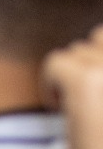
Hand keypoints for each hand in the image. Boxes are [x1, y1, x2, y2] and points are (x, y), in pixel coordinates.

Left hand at [43, 25, 102, 148]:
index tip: (97, 93)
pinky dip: (49, 85)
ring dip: (71, 76)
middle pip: (100, 36)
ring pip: (77, 50)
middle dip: (89, 63)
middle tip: (91, 101)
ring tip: (82, 110)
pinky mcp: (87, 81)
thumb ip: (102, 78)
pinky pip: (55, 62)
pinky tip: (62, 112)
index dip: (101, 60)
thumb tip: (96, 39)